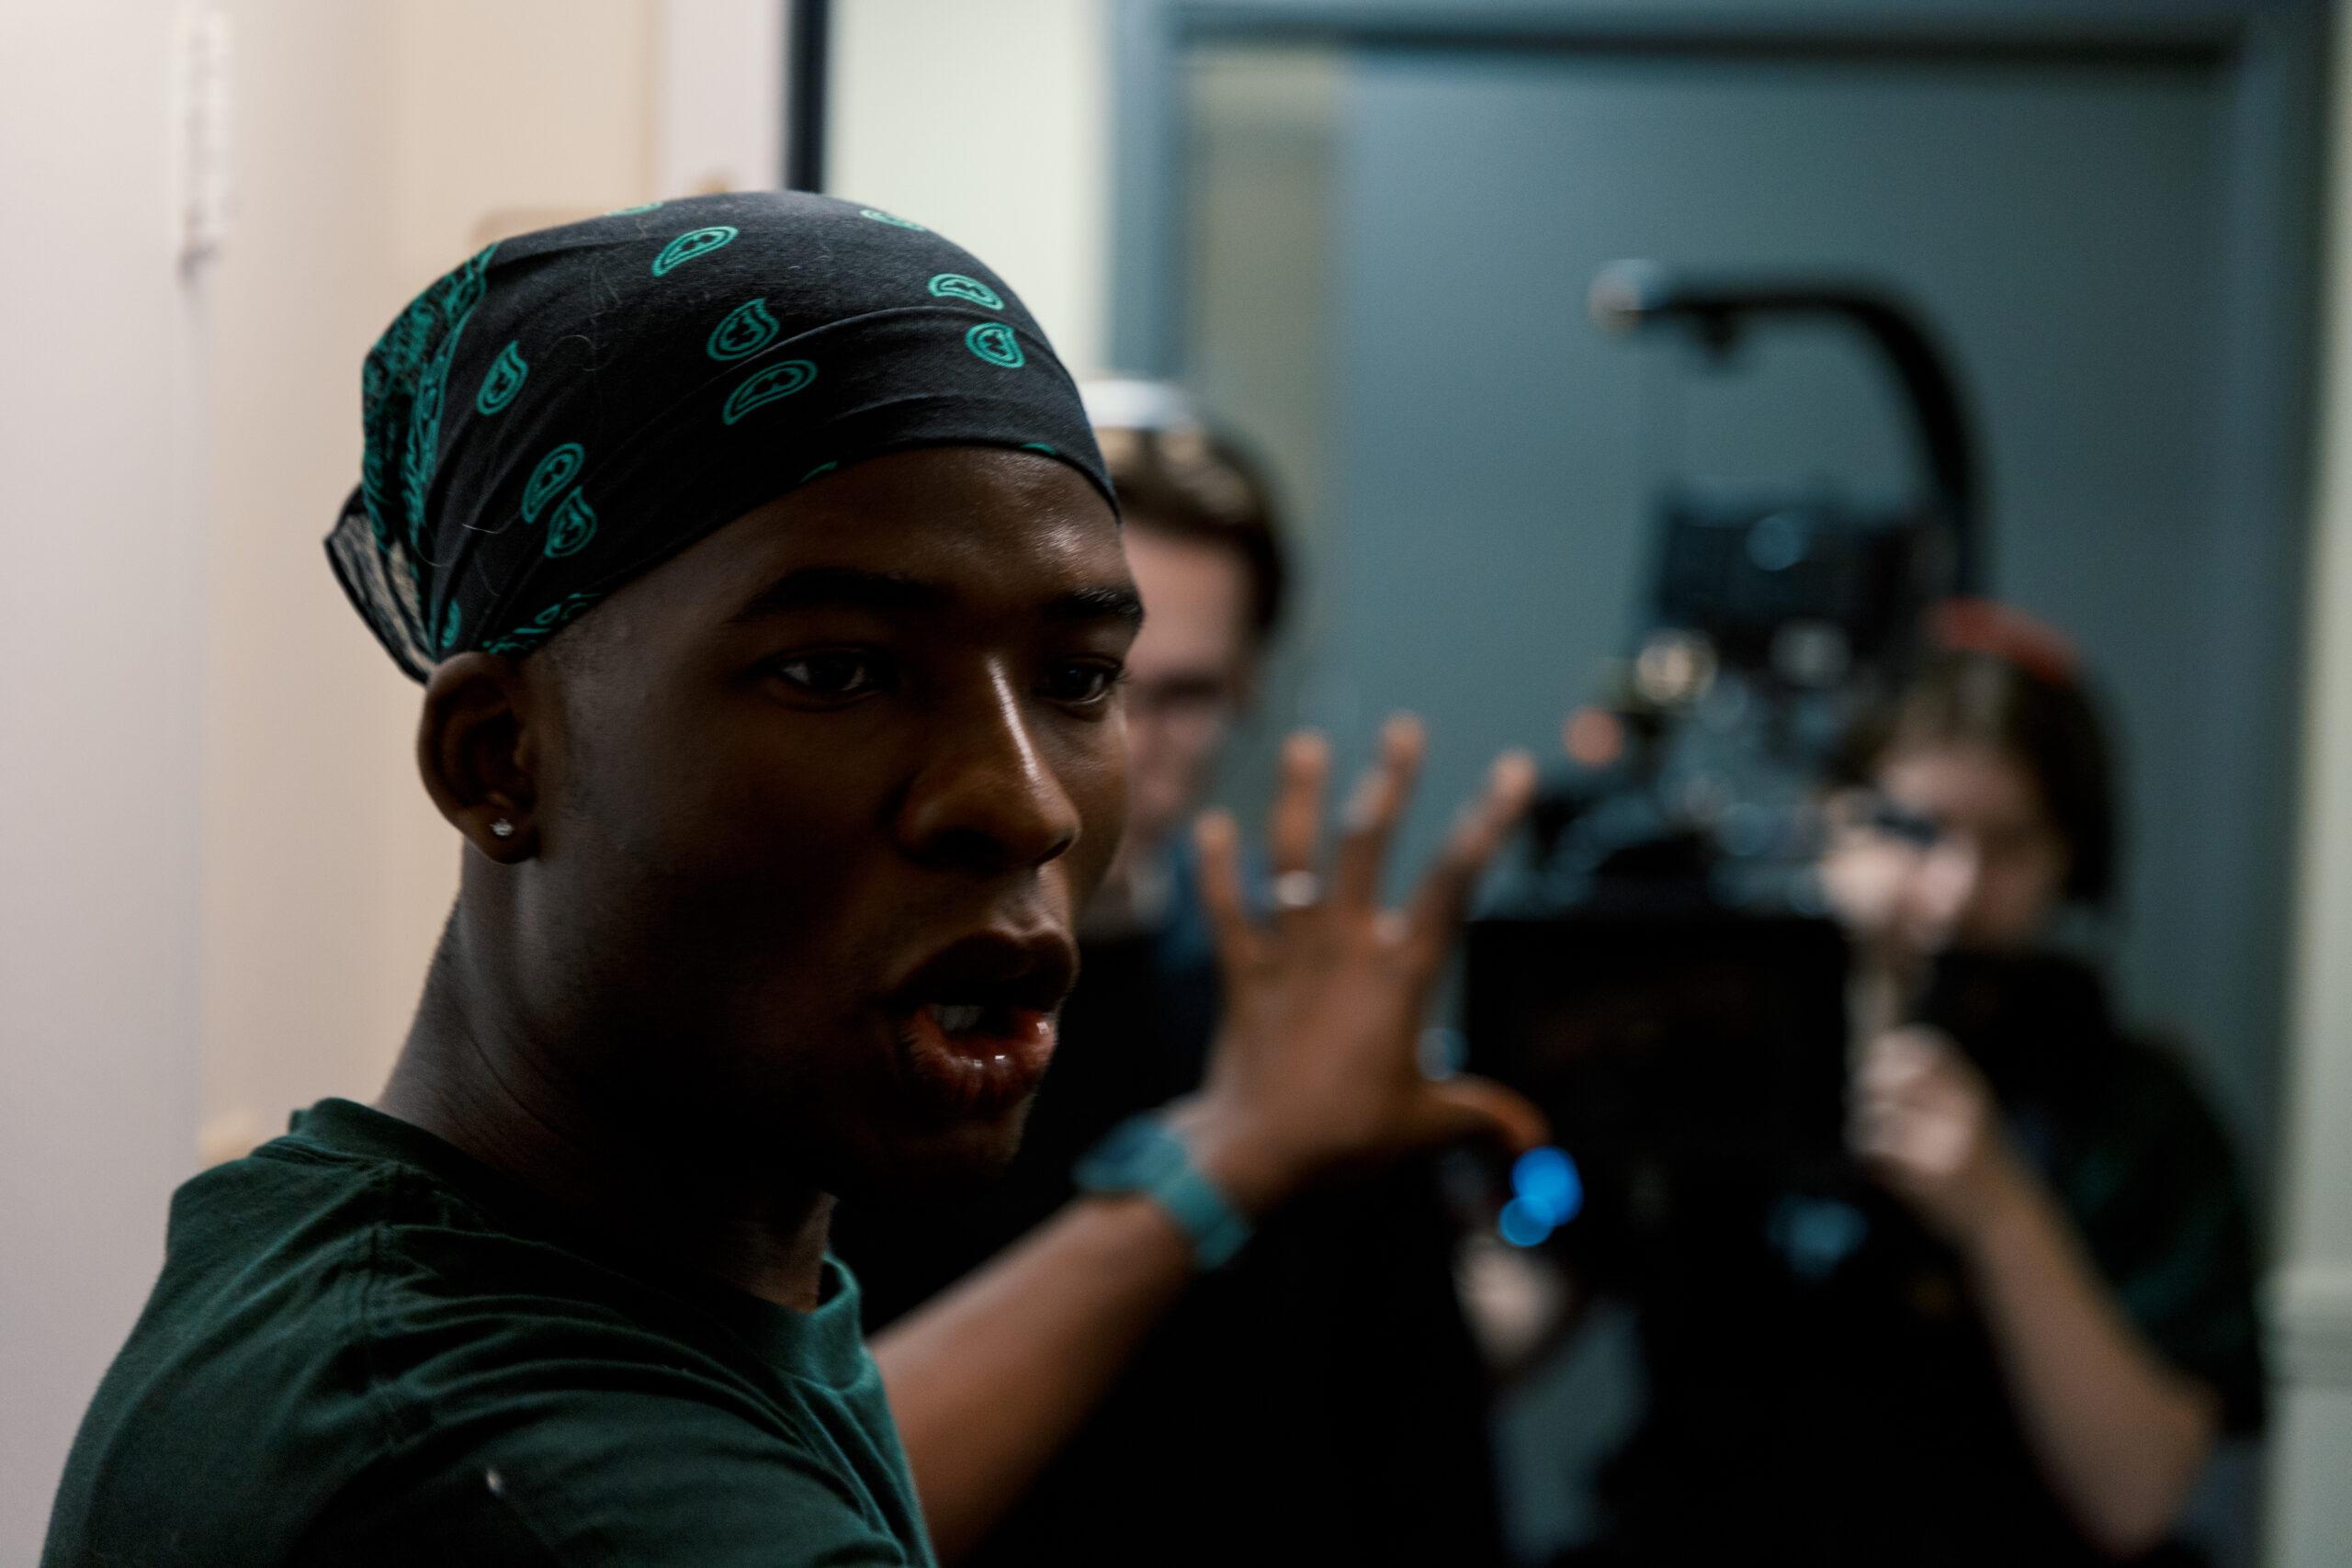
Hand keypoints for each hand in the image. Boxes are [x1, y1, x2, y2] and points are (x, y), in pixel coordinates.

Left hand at [1174, 716, 1544, 1214]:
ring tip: (1308, 745)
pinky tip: (1212, 825)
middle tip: (1404, 730)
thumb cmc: (1348, 1142)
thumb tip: (1533, 1140)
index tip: (1509, 773)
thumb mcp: (1428, 1128)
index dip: (1485, 824)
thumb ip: (1481, 1118)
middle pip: (1367, 847)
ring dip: (1299, 799)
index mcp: (1399, 976)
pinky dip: (1216, 870)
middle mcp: (1345, 948)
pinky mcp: (1243, 974)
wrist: (1257, 1157)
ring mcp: (1290, 956)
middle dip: (1390, 783)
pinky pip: (1228, 912)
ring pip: (1293, 860)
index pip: (1451, 884)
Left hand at [1851, 1025, 2031, 1245]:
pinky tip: (1871, 1160)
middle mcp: (1962, 1112)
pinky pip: (1878, 1149)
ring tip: (1865, 1133)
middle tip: (1860, 1100)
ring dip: (1862, 1122)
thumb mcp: (1972, 1114)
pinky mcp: (1930, 1176)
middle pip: (1893, 1078)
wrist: (2009, 1217)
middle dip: (1867, 1086)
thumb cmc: (1981, 1164)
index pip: (1925, 1050)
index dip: (1890, 1052)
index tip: (1875, 1064)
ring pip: (1879, 1113)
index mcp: (1972, 1092)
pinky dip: (1865, 1151)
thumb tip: (1877, 1056)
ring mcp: (1948, 1143)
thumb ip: (1937, 1087)